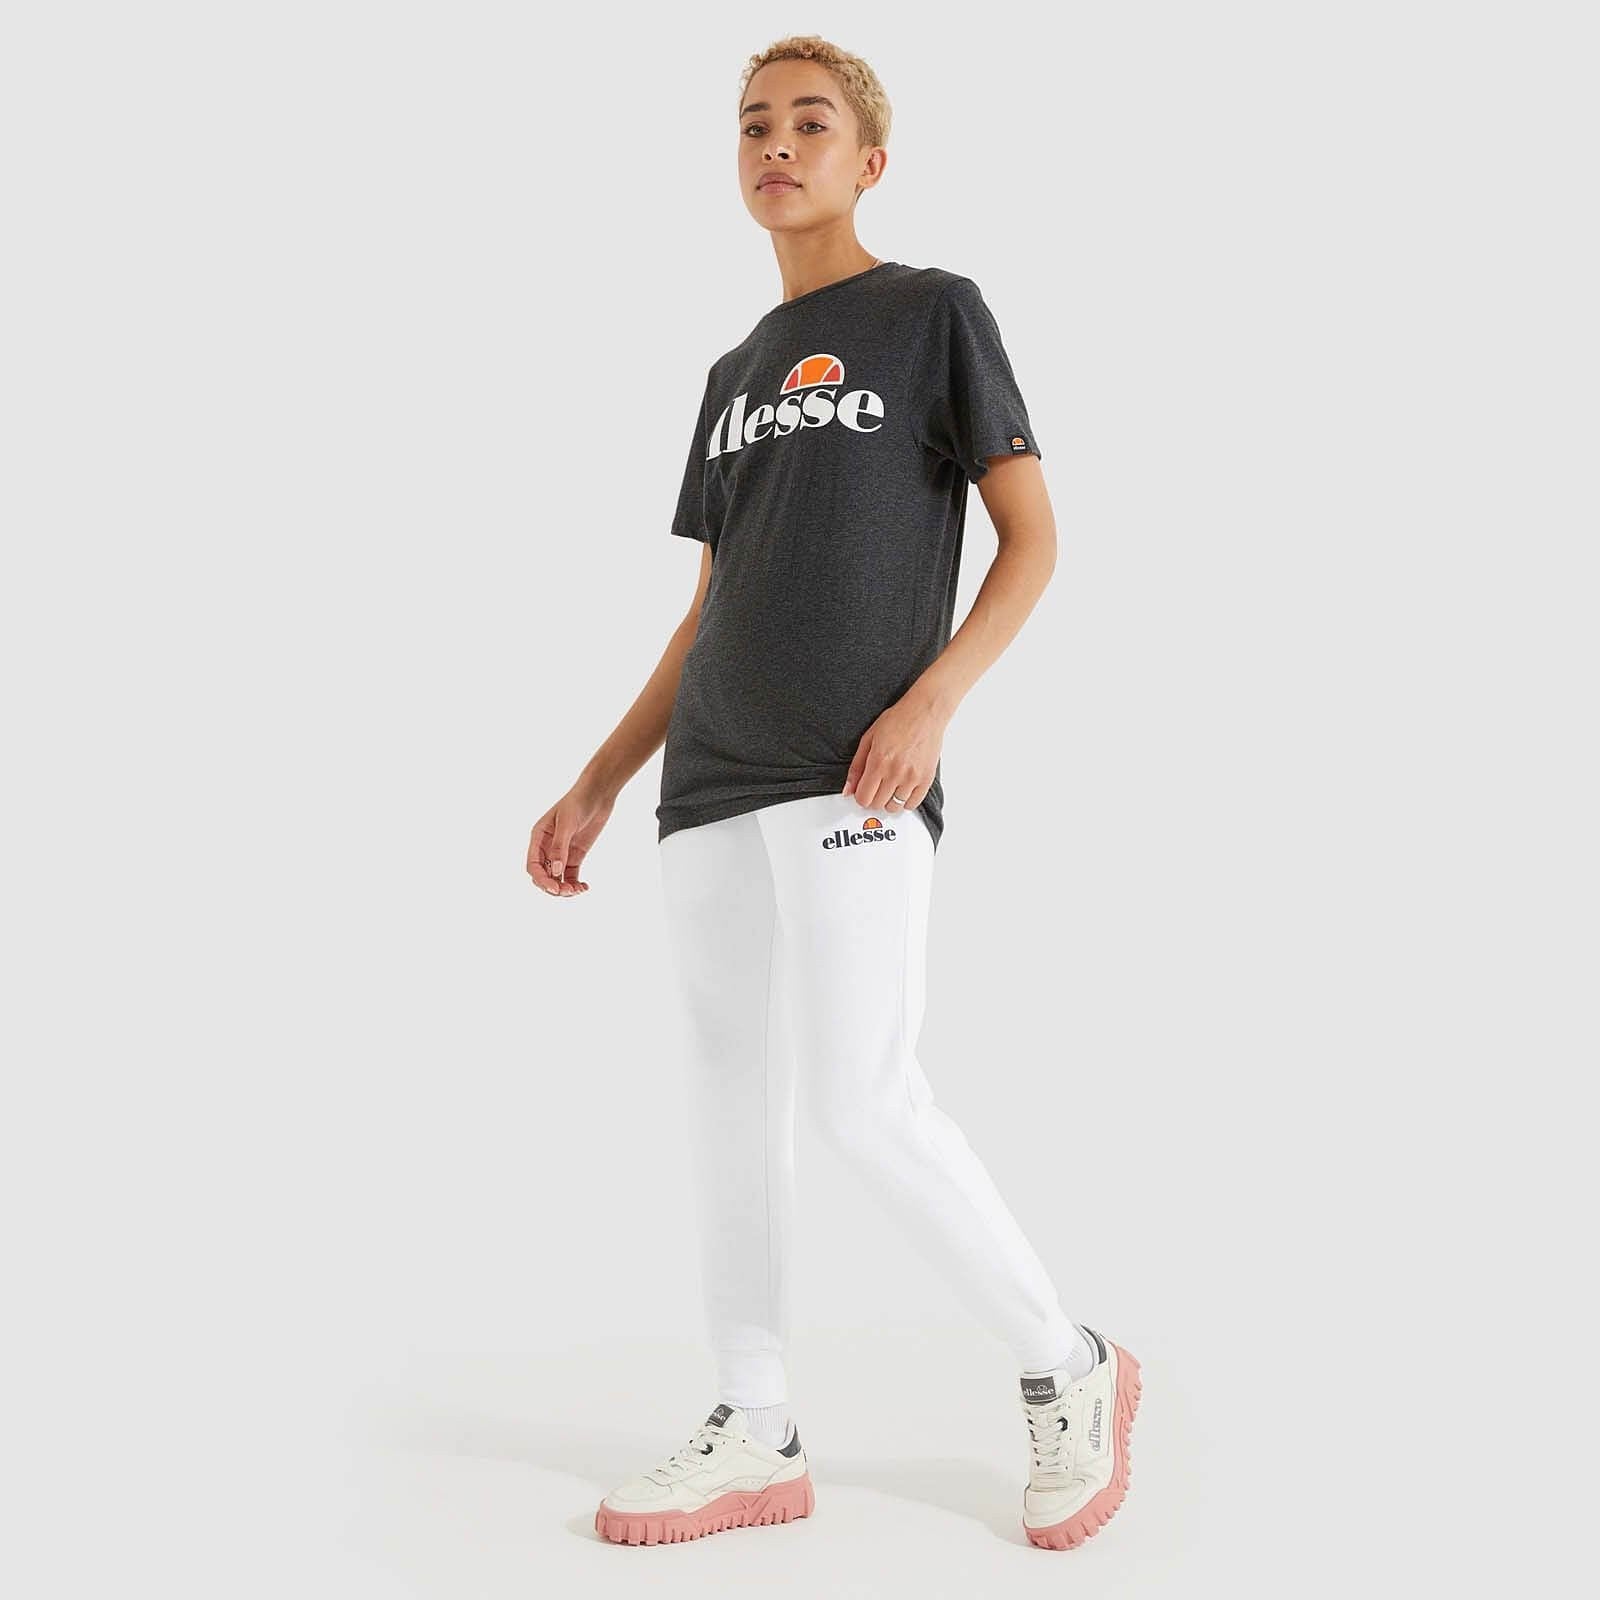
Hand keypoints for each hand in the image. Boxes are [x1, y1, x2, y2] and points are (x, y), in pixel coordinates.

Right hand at [526, 782, 612, 895]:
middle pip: (544, 875)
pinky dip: (576, 884)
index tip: (554, 888)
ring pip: (557, 878)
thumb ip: (560, 848)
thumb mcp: (567, 824)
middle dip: (553, 887)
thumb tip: (555, 872)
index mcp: (538, 838)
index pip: (533, 866)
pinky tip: (585, 887)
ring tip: (577, 890)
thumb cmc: (578, 803)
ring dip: (565, 888)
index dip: (541, 880)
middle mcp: (547, 848)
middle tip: (568, 891)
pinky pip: (571, 875)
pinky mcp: (575, 855)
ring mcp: (561, 853)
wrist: (597, 794)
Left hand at [841, 693, 947, 812]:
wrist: (925, 713)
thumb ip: (856, 767)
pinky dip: (905, 801)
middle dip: (873, 798)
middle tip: (876, 787)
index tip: (863, 790)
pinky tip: (902, 789)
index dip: (860, 796)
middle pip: (877, 804)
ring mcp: (912, 777)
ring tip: (890, 787)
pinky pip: (912, 804)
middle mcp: (895, 772)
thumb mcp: (868, 739)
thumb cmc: (898, 721)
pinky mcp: (926, 779)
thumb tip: (848, 789)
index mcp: (878, 761)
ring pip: (894, 807)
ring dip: (889, 801)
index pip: (863, 798)